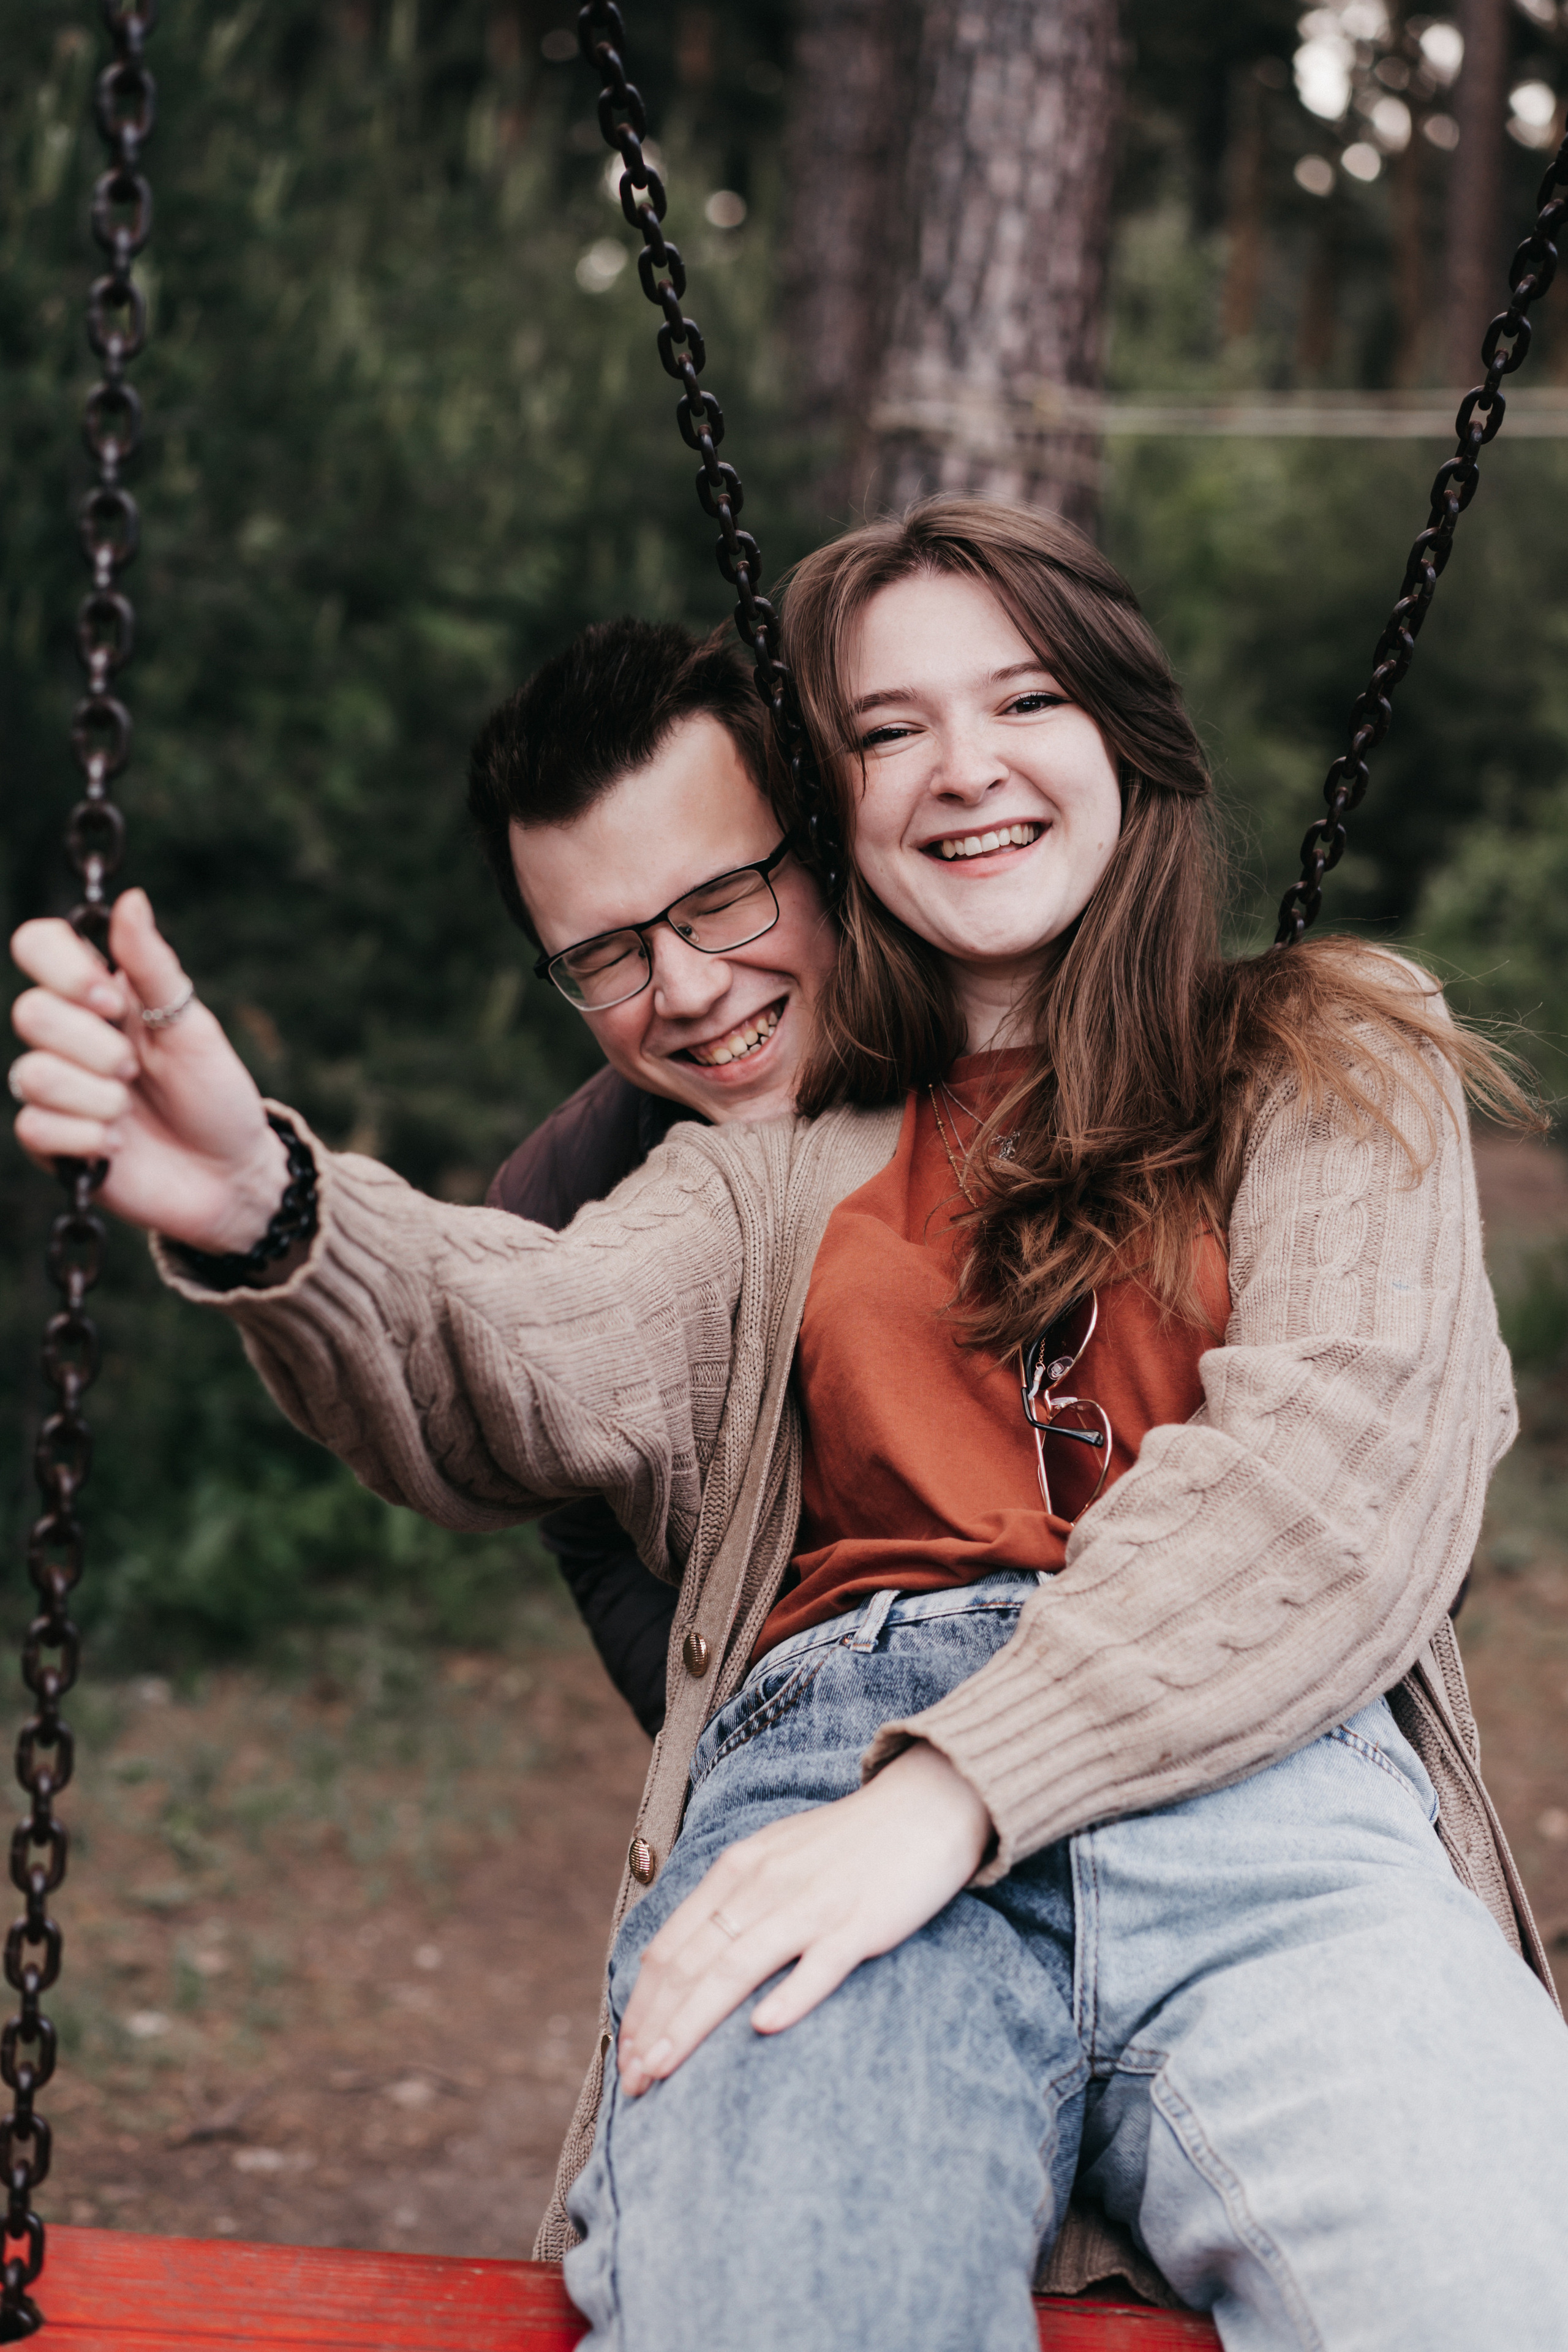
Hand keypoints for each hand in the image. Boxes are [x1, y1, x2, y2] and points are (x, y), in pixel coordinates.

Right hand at [9, 889, 288, 1254]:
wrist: (230, 1174)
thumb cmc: (215, 1093)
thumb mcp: (193, 1026)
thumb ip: (152, 966)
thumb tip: (130, 898)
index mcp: (99, 995)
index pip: (38, 946)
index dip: (64, 970)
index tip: (111, 1001)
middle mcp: (68, 1036)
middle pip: (29, 1012)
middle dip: (94, 1047)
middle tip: (136, 1070)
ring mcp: (55, 1088)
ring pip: (31, 1074)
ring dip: (97, 1097)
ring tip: (132, 1110)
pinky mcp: (51, 1141)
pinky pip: (35, 1127)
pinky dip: (87, 1138)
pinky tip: (118, 1146)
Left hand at [616, 1738, 990, 2096]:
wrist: (924, 1807)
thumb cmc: (846, 1843)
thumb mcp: (774, 1856)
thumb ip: (732, 1900)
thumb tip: (686, 1959)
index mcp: (738, 1869)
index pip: (671, 1946)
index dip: (641, 2003)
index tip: (626, 2052)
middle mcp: (764, 1885)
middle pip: (693, 1965)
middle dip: (654, 2027)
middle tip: (632, 2080)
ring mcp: (811, 1905)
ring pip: (736, 1968)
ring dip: (692, 2024)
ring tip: (661, 2069)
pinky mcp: (860, 1923)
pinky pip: (819, 1965)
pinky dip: (789, 1996)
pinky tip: (762, 2029)